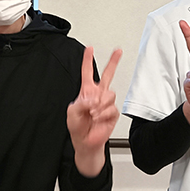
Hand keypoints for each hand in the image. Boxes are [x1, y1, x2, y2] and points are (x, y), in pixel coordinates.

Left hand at [67, 46, 121, 176]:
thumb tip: (93, 99)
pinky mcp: (112, 113)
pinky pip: (111, 108)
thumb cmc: (77, 126)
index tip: (89, 49)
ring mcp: (105, 103)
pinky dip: (103, 113)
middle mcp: (97, 95)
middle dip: (113, 62)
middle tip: (118, 51)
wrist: (85, 142)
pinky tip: (98, 118)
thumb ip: (81, 103)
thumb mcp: (72, 112)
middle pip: (108, 75)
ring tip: (93, 113)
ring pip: (110, 94)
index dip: (87, 60)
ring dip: (100, 104)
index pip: (87, 72)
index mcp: (86, 91)